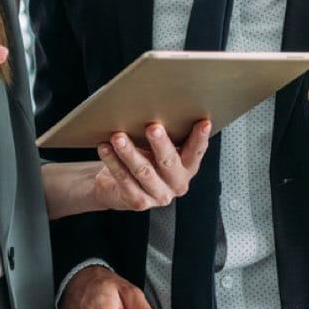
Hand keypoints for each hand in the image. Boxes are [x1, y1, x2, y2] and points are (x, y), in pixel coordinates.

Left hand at [94, 121, 210, 211]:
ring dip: (129, 152)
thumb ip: (164, 135)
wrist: (117, 188)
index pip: (196, 152)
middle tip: (153, 127)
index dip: (200, 138)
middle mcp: (176, 183)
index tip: (203, 122)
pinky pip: (124, 179)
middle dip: (160, 144)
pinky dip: (113, 162)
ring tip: (119, 137)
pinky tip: (105, 148)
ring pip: (143, 171)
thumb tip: (156, 107)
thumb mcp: (157, 149)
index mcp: (187, 168)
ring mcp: (158, 195)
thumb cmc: (143, 160)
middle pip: (169, 162)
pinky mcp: (138, 201)